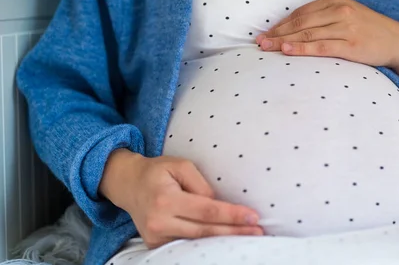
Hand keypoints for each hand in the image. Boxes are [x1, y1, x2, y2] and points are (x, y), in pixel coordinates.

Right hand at [99, 149, 262, 247]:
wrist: (128, 184)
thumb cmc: (158, 171)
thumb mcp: (181, 166)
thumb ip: (202, 185)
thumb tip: (219, 204)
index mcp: (166, 199)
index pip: (207, 211)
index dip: (232, 215)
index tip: (253, 217)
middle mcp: (159, 222)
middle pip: (205, 231)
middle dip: (233, 231)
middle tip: (258, 231)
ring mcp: (155, 237)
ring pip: (196, 242)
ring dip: (222, 241)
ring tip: (247, 239)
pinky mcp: (154, 244)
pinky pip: (185, 245)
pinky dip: (205, 245)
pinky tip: (223, 242)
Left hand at [256, 0, 398, 96]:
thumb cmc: (370, 30)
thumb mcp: (348, 15)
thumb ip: (325, 18)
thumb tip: (295, 29)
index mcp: (337, 1)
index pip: (301, 13)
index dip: (281, 24)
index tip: (266, 33)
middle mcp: (340, 11)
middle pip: (300, 23)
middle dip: (277, 33)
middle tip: (259, 42)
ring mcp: (346, 28)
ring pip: (307, 34)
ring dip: (283, 42)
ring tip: (266, 48)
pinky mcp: (351, 45)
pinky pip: (320, 47)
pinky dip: (301, 49)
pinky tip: (286, 52)